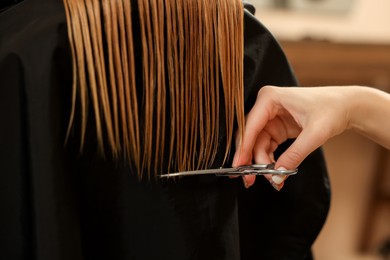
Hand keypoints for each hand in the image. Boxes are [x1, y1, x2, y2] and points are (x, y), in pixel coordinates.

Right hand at [233, 85, 351, 188]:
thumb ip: (295, 155)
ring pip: (256, 144)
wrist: (346, 106)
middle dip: (249, 159)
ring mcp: (270, 117)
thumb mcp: (315, 133)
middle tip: (249, 180)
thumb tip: (277, 176)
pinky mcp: (276, 127)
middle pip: (249, 136)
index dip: (243, 148)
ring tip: (272, 179)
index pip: (250, 126)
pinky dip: (269, 160)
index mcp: (270, 98)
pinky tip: (275, 172)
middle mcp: (266, 106)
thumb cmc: (332, 110)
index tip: (238, 166)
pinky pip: (266, 146)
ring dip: (261, 163)